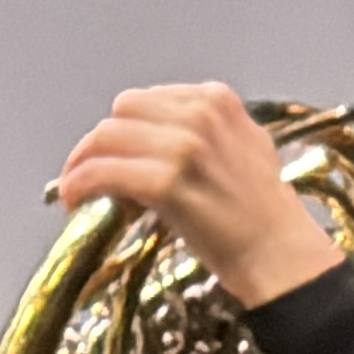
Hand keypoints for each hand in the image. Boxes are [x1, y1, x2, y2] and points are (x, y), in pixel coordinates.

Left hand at [55, 83, 346, 306]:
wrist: (279, 253)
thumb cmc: (261, 208)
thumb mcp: (244, 145)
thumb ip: (204, 127)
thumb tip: (154, 131)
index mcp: (217, 100)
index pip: (144, 100)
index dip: (123, 129)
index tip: (115, 153)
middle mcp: (200, 115)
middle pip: (120, 113)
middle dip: (99, 142)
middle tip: (89, 171)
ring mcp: (183, 147)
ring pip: (104, 138)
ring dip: (81, 164)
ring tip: (78, 190)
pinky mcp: (167, 182)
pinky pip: (103, 172)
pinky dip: (79, 184)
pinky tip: (75, 200)